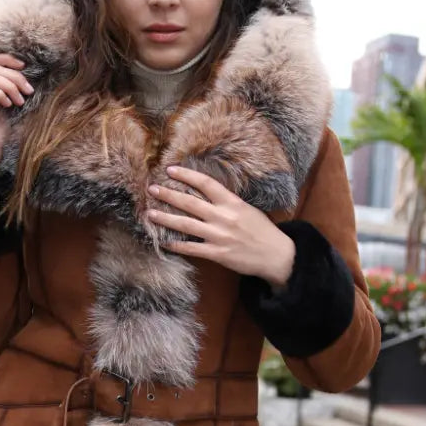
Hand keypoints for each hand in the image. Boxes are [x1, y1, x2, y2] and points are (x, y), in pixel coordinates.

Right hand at [0, 53, 33, 177]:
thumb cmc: (6, 135)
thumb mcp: (15, 107)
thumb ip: (17, 89)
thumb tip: (30, 69)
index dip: (7, 59)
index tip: (25, 66)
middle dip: (14, 77)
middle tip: (28, 91)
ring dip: (9, 86)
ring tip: (20, 101)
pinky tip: (8, 105)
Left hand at [146, 165, 295, 285]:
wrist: (275, 255)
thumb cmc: (262, 231)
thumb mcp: (247, 209)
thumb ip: (227, 202)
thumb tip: (206, 193)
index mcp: (232, 203)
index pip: (205, 183)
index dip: (186, 175)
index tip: (170, 169)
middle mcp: (223, 217)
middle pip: (190, 203)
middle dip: (168, 194)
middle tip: (151, 189)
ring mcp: (219, 236)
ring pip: (186, 225)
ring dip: (165, 218)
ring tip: (149, 213)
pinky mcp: (217, 254)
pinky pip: (191, 248)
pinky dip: (176, 244)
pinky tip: (162, 240)